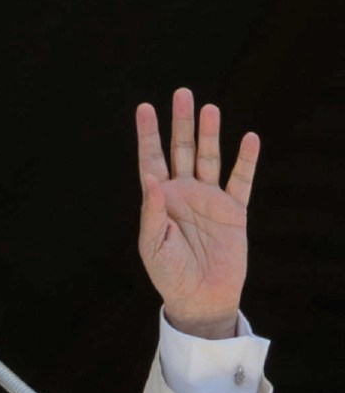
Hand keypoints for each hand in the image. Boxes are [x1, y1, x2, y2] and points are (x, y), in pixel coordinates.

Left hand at [136, 87, 259, 338]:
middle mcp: (184, 194)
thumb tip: (151, 178)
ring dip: (209, 134)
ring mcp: (209, 200)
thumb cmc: (169, 275)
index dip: (148, 135)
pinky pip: (240, 180)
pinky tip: (248, 139)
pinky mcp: (233, 211)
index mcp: (160, 201)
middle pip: (182, 151)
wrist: (200, 298)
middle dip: (181, 124)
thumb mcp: (153, 246)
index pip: (152, 160)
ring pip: (209, 158)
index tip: (144, 108)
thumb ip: (151, 213)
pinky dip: (245, 160)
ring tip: (209, 109)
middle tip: (181, 94)